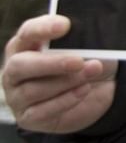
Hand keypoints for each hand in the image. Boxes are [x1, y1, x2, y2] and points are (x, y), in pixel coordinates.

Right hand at [3, 15, 115, 133]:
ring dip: (66, 82)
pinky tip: (84, 90)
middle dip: (51, 63)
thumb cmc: (83, 65)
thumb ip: (83, 41)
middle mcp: (14, 70)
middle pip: (19, 65)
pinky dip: (66, 100)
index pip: (27, 33)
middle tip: (78, 61)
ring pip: (32, 90)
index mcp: (26, 46)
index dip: (43, 28)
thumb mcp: (87, 49)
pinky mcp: (28, 117)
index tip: (65, 25)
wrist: (94, 95)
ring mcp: (17, 96)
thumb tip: (91, 37)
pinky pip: (42, 111)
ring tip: (91, 73)